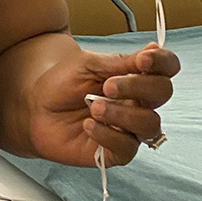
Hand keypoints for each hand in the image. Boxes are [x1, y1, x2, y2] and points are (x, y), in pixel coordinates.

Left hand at [27, 42, 178, 167]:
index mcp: (134, 76)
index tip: (142, 60)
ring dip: (122, 114)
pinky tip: (88, 124)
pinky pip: (128, 148)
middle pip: (163, 93)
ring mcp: (129, 128)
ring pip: (150, 124)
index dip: (162, 62)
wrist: (35, 107)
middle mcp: (138, 102)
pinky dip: (108, 134)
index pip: (166, 68)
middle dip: (138, 87)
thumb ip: (121, 61)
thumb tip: (154, 48)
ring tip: (94, 107)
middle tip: (108, 85)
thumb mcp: (88, 63)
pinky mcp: (116, 151)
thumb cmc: (63, 82)